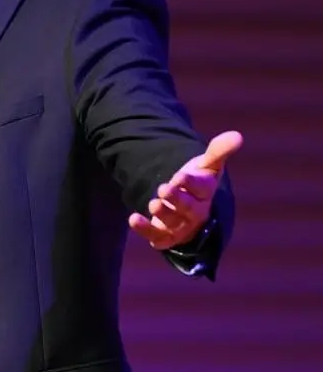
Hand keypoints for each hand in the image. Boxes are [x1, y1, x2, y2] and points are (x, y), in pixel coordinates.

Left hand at [129, 130, 242, 249]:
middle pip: (188, 208)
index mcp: (206, 193)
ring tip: (153, 204)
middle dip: (176, 199)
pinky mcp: (165, 235)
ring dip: (163, 213)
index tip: (180, 176)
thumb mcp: (207, 165)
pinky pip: (156, 235)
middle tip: (163, 189)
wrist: (187, 205)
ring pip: (173, 222)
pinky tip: (133, 219)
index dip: (191, 183)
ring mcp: (180, 225)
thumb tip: (237, 135)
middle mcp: (196, 212)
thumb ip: (218, 151)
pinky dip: (145, 229)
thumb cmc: (198, 183)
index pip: (202, 188)